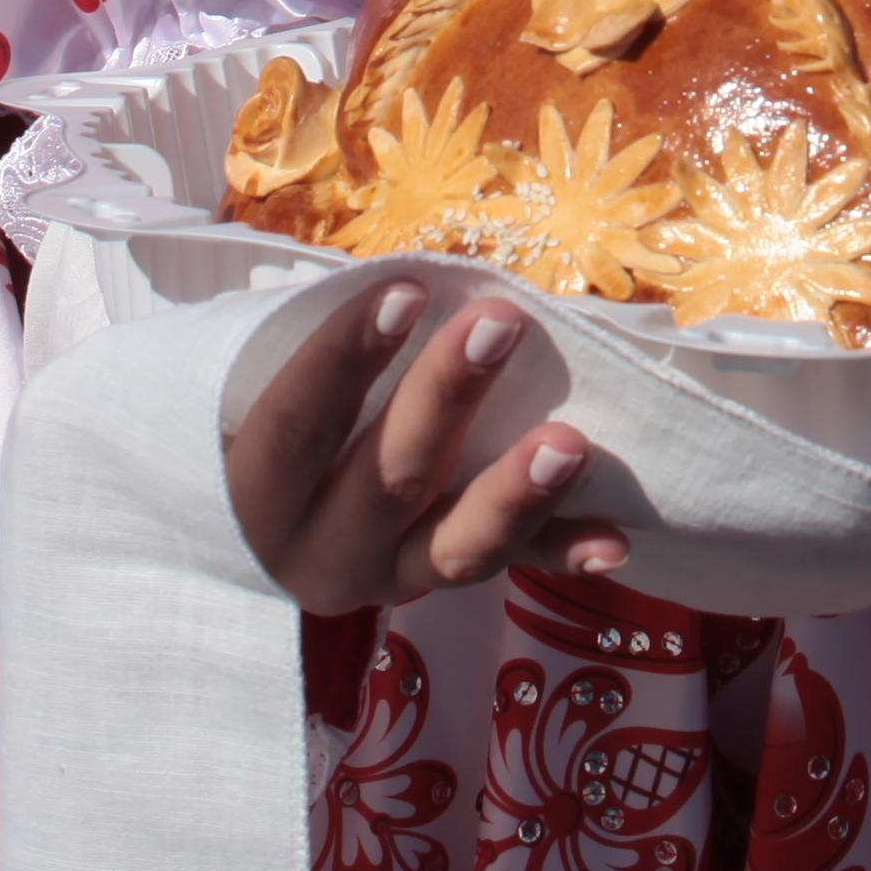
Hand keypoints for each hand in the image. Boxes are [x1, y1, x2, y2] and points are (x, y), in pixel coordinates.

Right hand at [226, 275, 628, 614]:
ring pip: (454, 549)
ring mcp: (385, 580)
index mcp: (257, 495)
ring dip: (515, 495)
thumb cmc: (269, 424)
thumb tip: (415, 280)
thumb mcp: (259, 392)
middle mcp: (317, 551)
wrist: (264, 533)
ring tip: (571, 444)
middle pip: (385, 480)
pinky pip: (509, 572)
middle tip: (502, 323)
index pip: (298, 423)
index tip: (409, 289)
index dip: (346, 358)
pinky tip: (612, 542)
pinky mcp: (439, 590)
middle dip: (446, 399)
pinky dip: (560, 555)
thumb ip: (322, 354)